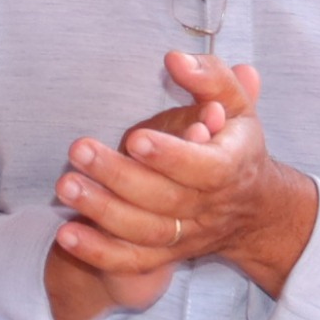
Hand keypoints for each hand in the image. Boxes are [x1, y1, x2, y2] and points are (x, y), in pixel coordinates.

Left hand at [46, 86, 239, 319]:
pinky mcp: (168, 253)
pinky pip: (134, 260)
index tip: (136, 138)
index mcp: (231, 167)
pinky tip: (66, 234)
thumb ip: (211, 78)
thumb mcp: (237, 106)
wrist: (255, 208)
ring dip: (102, 212)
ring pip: (145, 231)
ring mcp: (188, 234)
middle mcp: (209, 206)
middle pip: (165, 199)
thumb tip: (176, 59)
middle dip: (119, 176)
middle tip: (79, 150)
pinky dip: (99, 252)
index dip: (171, 156)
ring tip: (65, 185)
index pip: (204, 168)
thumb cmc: (235, 143)